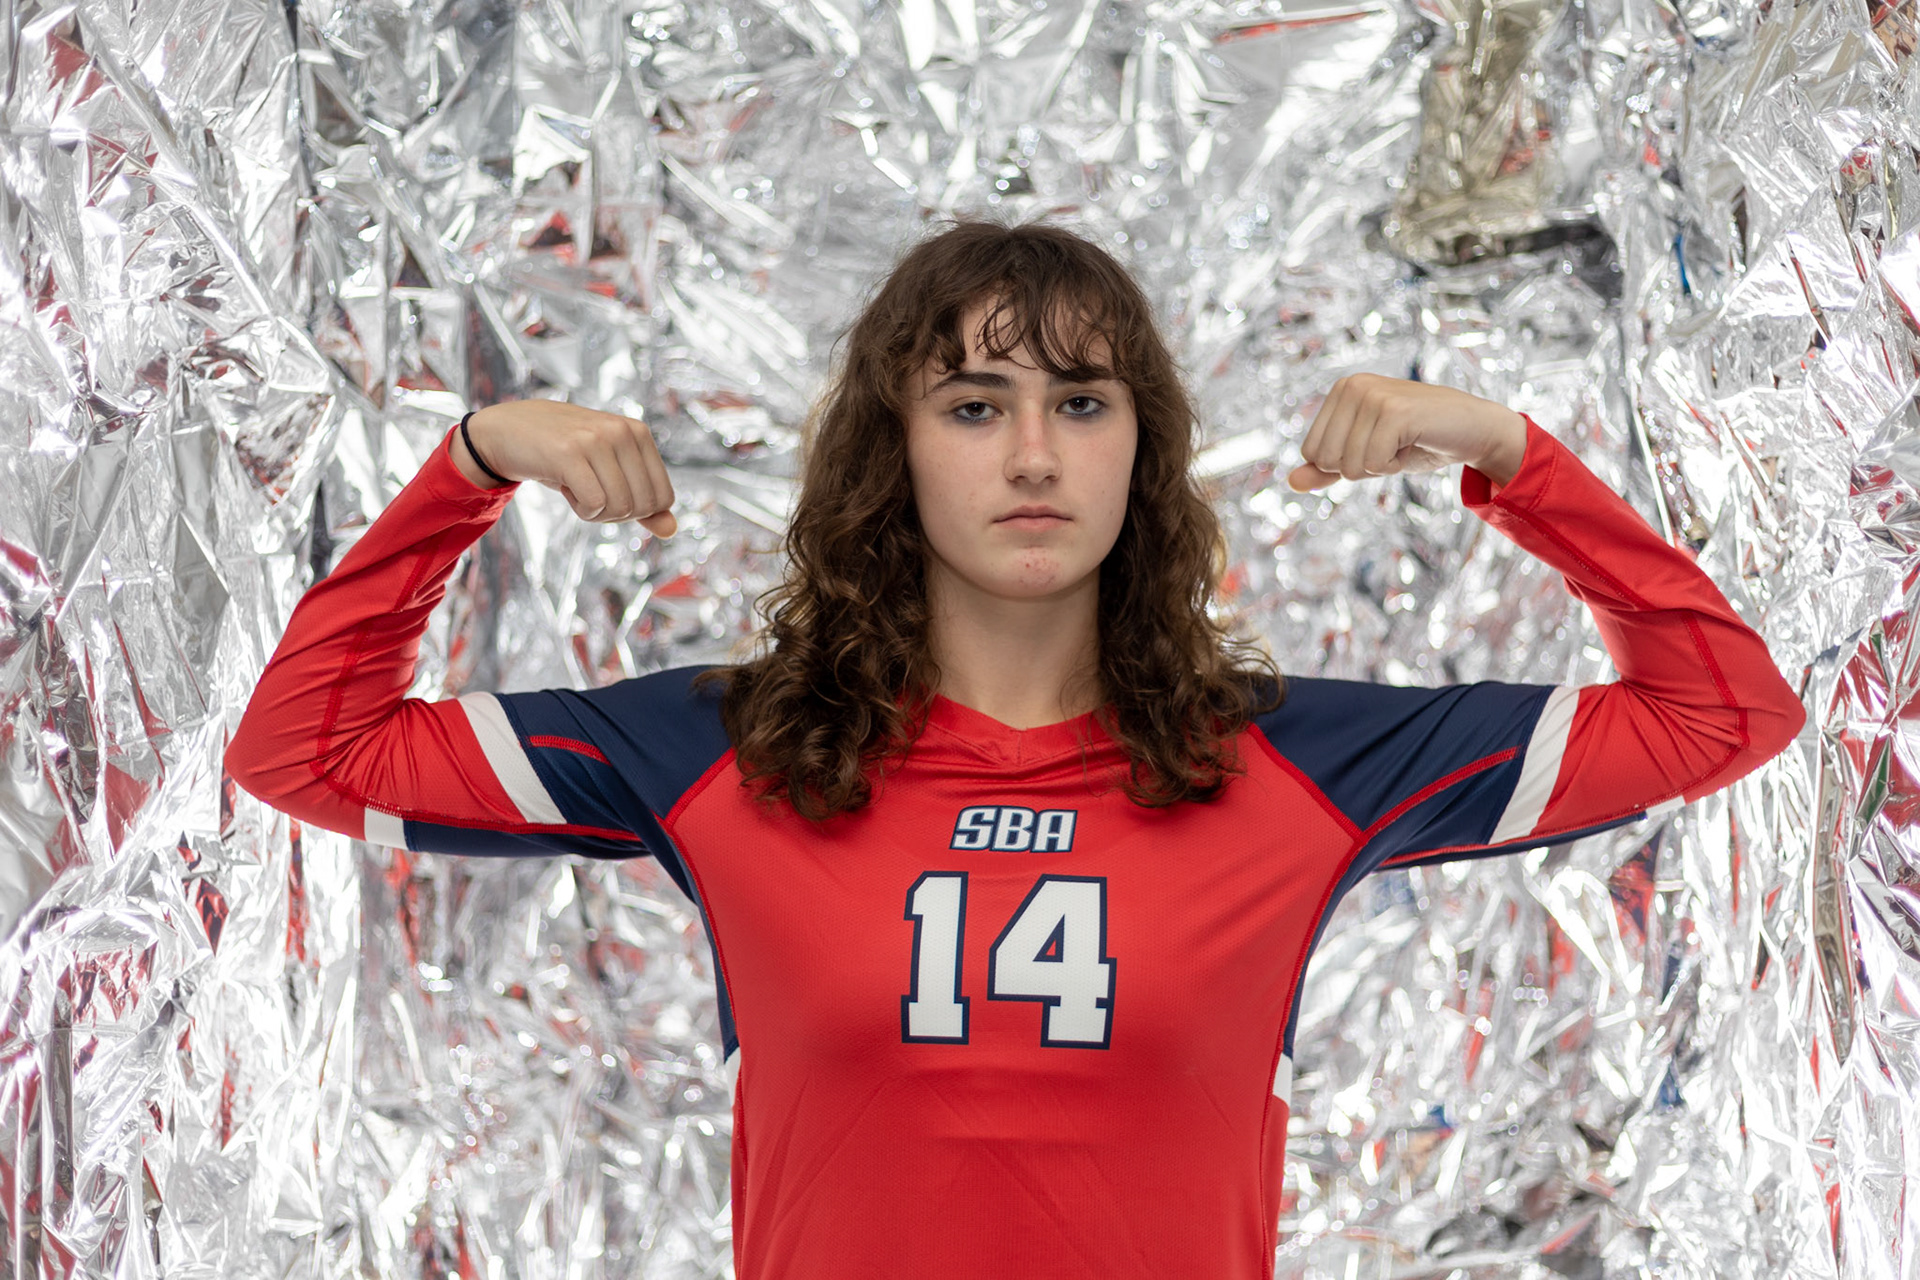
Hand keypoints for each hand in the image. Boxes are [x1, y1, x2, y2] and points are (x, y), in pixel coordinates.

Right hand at [455, 401, 677, 535]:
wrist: (509, 431)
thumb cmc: (564, 455)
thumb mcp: (609, 472)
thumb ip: (642, 501)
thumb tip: (671, 530)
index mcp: (639, 433)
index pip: (664, 498)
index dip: (637, 511)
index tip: (611, 493)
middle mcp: (623, 431)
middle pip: (642, 506)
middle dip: (616, 513)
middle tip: (590, 492)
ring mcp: (597, 439)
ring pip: (620, 507)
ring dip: (596, 512)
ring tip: (576, 486)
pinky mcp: (570, 452)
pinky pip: (594, 505)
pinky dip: (581, 509)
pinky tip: (565, 486)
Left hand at [1285, 374, 1527, 491]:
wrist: (1471, 429)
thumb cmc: (1417, 440)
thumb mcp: (1365, 456)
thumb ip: (1327, 469)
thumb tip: (1292, 482)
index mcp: (1340, 391)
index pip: (1312, 453)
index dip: (1345, 463)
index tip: (1377, 444)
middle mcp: (1352, 386)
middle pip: (1326, 460)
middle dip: (1361, 466)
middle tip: (1392, 445)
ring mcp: (1373, 395)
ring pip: (1350, 466)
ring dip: (1381, 466)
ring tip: (1404, 442)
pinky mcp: (1394, 411)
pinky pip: (1373, 465)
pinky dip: (1395, 466)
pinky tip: (1414, 443)